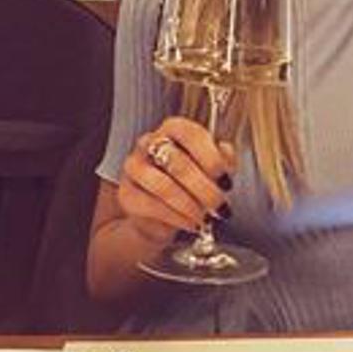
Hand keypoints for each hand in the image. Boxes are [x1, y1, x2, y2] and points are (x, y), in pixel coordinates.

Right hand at [117, 116, 235, 238]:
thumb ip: (222, 158)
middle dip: (205, 190)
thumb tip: (226, 153)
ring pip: (164, 187)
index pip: (192, 135)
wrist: (160, 212)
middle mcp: (149, 142)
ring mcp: (134, 167)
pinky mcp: (127, 194)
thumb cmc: (189, 182)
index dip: (212, 159)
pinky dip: (177, 218)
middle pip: (179, 163)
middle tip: (219, 205)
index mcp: (173, 128)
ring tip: (205, 217)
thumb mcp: (211, 167)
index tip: (225, 180)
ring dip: (191, 205)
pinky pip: (153, 206)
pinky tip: (191, 223)